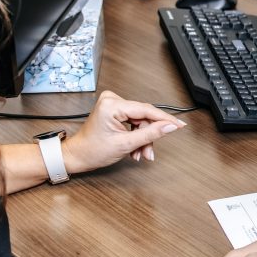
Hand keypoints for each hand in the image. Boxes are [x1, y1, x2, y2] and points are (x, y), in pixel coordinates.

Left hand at [62, 90, 186, 173]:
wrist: (77, 156)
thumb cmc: (92, 150)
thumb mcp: (126, 144)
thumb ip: (151, 134)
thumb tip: (170, 126)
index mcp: (112, 105)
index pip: (146, 110)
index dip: (165, 119)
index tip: (179, 124)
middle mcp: (112, 100)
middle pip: (144, 117)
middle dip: (148, 136)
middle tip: (149, 153)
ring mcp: (113, 104)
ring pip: (140, 121)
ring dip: (143, 139)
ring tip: (140, 154)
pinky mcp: (114, 110)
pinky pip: (134, 121)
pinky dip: (136, 135)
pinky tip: (135, 148)